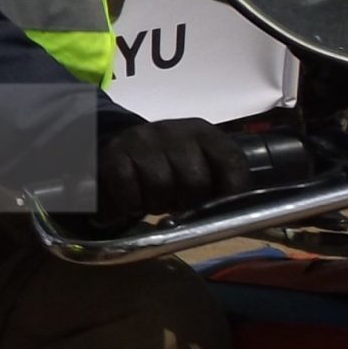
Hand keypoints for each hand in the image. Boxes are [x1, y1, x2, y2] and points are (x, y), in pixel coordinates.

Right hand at [96, 117, 253, 222]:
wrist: (121, 149)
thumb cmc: (167, 166)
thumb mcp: (197, 167)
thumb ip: (217, 185)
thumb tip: (231, 216)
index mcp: (204, 134)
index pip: (231, 162)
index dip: (231, 191)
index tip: (219, 209)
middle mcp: (175, 131)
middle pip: (195, 181)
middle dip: (187, 202)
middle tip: (177, 204)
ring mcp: (144, 140)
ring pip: (161, 186)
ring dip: (156, 204)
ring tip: (153, 201)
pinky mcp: (116, 152)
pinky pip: (128, 190)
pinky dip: (129, 204)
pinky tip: (131, 201)